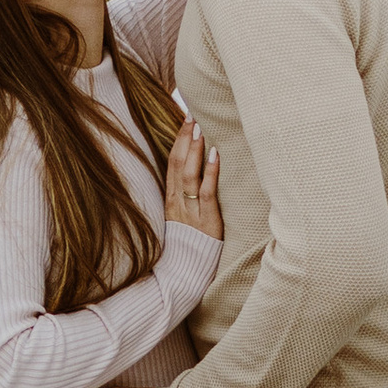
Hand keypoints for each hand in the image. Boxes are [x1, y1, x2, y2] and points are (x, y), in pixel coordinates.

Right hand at [162, 117, 221, 241]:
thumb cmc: (189, 242)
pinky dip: (211, 172)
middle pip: (177, 164)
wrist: (185, 271)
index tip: (184, 120)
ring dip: (194, 150)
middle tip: (192, 116)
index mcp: (171, 199)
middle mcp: (177, 201)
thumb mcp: (182, 216)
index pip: (171, 163)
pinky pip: (207, 192)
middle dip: (184, 138)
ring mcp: (190, 211)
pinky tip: (216, 155)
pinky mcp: (206, 220)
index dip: (177, 140)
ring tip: (200, 130)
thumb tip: (194, 171)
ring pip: (188, 175)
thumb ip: (185, 195)